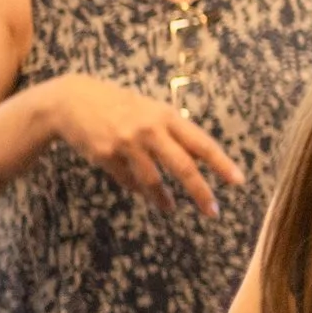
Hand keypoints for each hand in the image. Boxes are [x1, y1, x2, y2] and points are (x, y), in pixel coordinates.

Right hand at [33, 74, 245, 219]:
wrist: (73, 101)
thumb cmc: (121, 106)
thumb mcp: (151, 111)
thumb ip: (173, 132)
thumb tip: (199, 158)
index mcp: (167, 116)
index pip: (202, 143)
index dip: (221, 163)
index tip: (238, 181)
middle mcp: (150, 130)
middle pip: (183, 166)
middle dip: (200, 191)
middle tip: (213, 211)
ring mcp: (127, 144)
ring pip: (153, 180)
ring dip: (164, 198)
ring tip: (171, 208)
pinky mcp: (105, 156)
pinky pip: (128, 180)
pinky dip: (138, 189)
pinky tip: (144, 194)